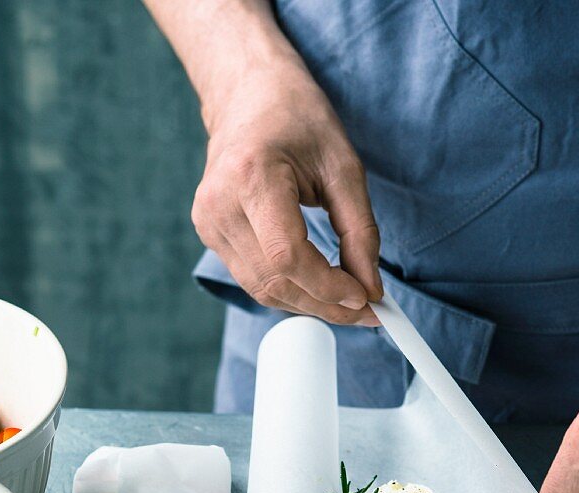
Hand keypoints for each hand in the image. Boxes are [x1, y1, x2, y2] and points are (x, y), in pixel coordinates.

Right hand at [192, 58, 381, 325]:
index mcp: (251, 177)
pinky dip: (290, 291)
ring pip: (262, 289)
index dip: (327, 287)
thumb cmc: (297, 119)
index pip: (287, 256)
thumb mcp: (343, 166)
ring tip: (347, 304)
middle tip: (366, 312)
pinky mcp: (209, 234)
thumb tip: (370, 289)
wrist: (247, 94)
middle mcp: (219, 205)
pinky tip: (318, 289)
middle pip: (274, 281)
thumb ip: (360, 231)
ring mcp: (208, 222)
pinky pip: (253, 279)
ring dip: (309, 305)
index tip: (364, 299)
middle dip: (324, 305)